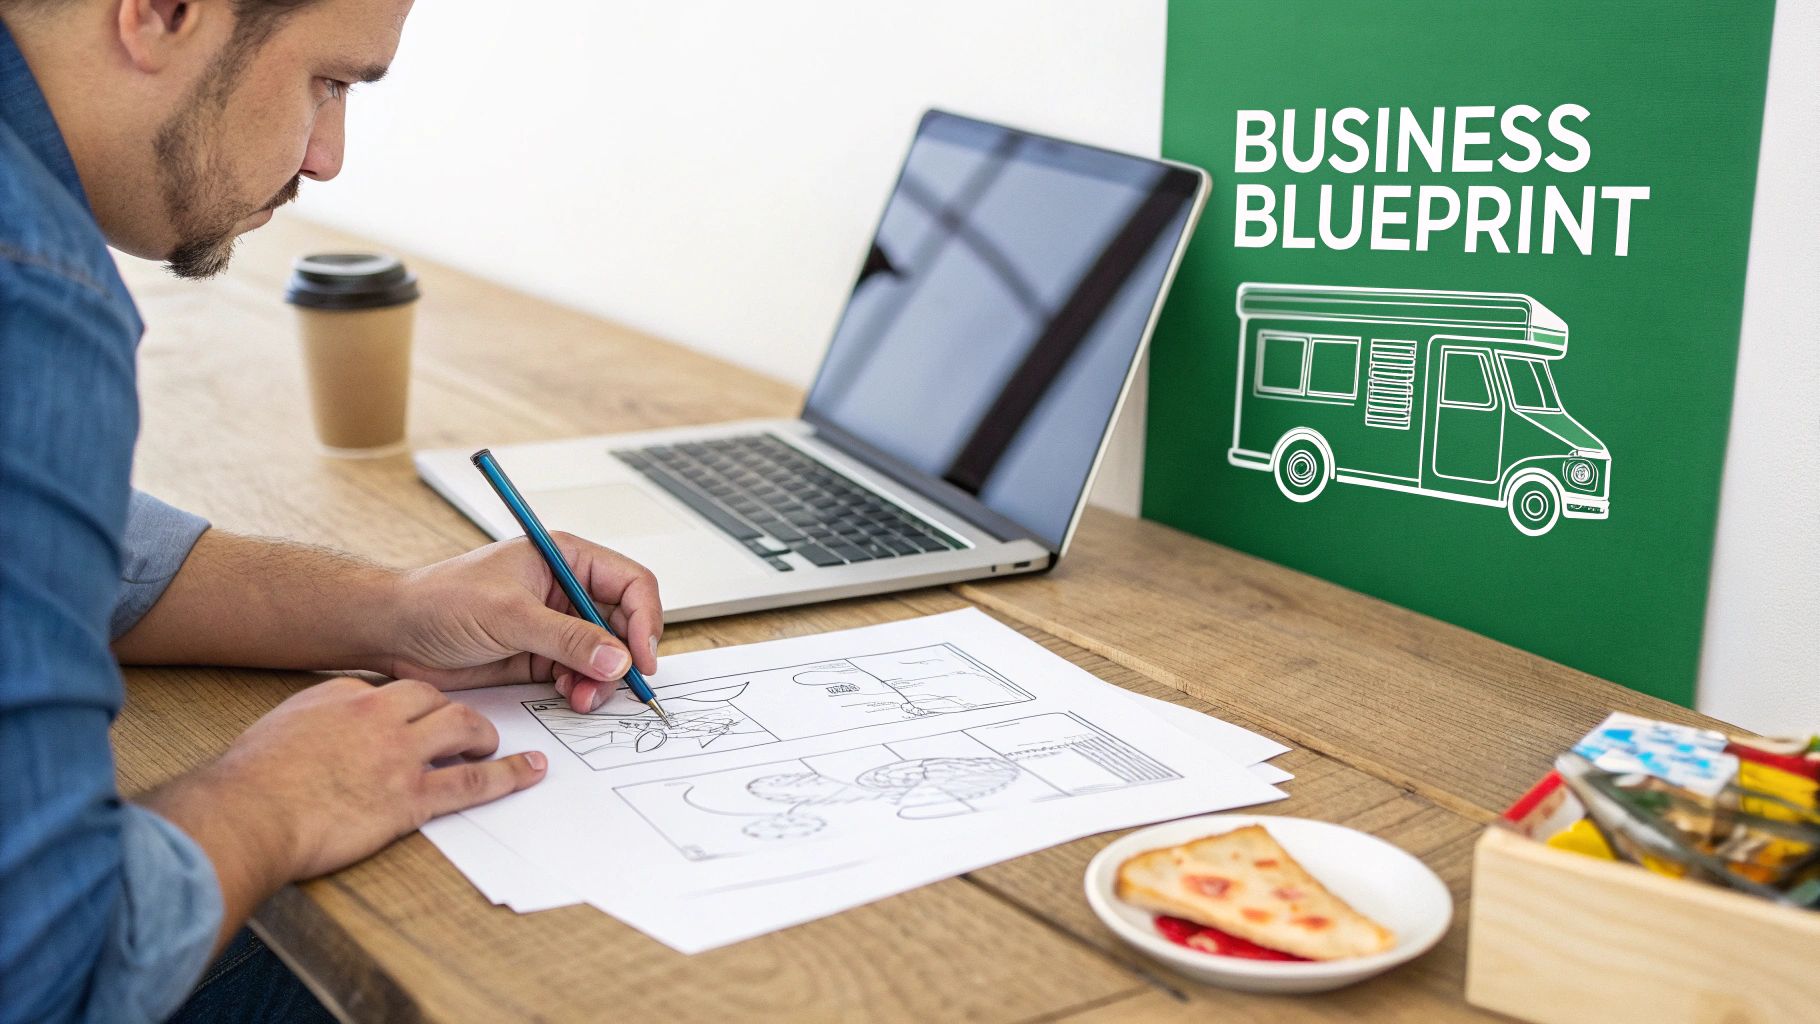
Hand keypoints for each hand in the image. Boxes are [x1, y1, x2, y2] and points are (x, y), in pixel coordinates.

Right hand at [143, 676, 545, 909]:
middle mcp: (379, 716)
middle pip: (434, 699)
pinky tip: (530, 771)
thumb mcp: (281, 729)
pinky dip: (509, 776)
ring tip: (490, 744)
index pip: (393, 691)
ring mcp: (399, 756)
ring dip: (482, 735)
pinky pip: (473, 783)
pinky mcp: (411, 798)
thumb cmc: (250, 781)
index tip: (413, 717)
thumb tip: (322, 732)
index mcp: (345, 696)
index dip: (408, 707)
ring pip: (463, 727)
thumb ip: (313, 722)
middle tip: (462, 727)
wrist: (246, 815)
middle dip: (452, 711)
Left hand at [386, 534, 662, 712]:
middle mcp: (566, 589)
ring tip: (583, 697)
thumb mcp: (509, 615)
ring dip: (602, 679)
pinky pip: (579, 674)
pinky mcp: (540, 657)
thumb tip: (616, 659)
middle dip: (623, 656)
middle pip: (623, 623)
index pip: (630, 583)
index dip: (645, 619)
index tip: (642, 657)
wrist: (395, 633)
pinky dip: (582, 689)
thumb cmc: (440, 600)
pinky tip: (568, 696)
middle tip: (618, 684)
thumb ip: (567, 638)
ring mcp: (554, 625)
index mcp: (565, 558)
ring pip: (604, 655)